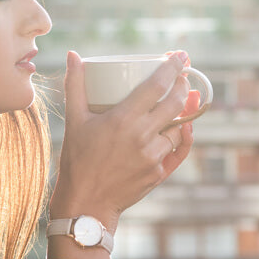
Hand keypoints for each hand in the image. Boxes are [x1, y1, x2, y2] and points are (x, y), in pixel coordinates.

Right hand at [50, 50, 197, 231]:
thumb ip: (74, 85)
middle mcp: (142, 136)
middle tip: (182, 76)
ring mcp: (153, 156)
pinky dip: (184, 137)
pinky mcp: (158, 173)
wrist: (85, 203)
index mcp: (122, 119)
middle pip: (176, 103)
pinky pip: (178, 150)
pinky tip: (187, 128)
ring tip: (182, 100)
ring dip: (183, 112)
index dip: (173, 67)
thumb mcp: (74, 120)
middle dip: (183, 85)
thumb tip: (72, 54)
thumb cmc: (76, 160)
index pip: (157, 85)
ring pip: (179, 127)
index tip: (181, 55)